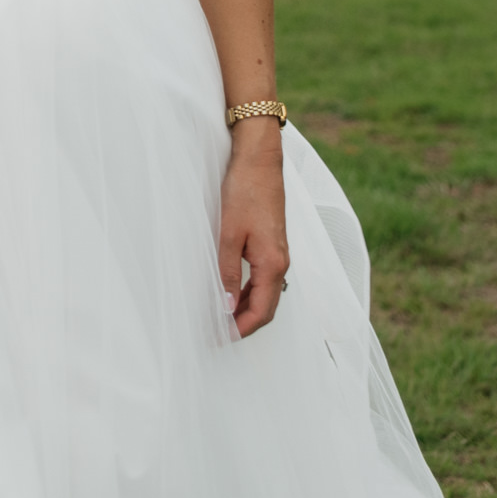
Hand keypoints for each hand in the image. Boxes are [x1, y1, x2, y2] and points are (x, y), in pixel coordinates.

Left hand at [219, 131, 289, 337]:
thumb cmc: (245, 191)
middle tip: (216, 333)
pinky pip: (262, 278)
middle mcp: (280, 262)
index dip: (241, 329)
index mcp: (273, 263)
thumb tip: (224, 307)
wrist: (259, 159)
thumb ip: (226, 273)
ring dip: (244, 308)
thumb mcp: (228, 234)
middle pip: (266, 307)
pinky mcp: (271, 243)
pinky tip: (228, 291)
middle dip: (244, 324)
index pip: (261, 312)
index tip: (220, 338)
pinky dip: (246, 291)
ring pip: (264, 293)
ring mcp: (277, 253)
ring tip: (218, 316)